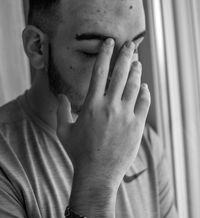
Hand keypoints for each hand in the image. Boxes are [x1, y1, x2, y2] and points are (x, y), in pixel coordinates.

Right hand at [57, 38, 150, 190]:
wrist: (97, 174)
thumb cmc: (78, 153)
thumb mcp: (63, 131)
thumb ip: (61, 111)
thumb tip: (60, 96)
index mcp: (91, 104)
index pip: (99, 72)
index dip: (105, 54)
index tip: (109, 43)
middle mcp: (109, 106)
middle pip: (120, 74)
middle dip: (126, 56)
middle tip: (131, 45)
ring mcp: (125, 116)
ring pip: (134, 86)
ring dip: (137, 71)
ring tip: (138, 62)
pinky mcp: (137, 126)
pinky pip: (144, 103)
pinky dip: (145, 92)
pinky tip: (145, 87)